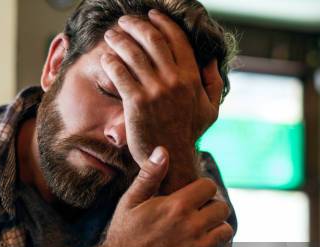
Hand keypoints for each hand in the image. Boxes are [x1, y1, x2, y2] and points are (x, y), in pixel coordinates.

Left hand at [100, 10, 222, 170]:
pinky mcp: (136, 102)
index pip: (177, 39)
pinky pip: (120, 73)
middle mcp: (174, 80)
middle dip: (136, 25)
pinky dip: (111, 61)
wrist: (171, 158)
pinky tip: (106, 58)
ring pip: (133, 52)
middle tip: (125, 22)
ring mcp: (155, 90)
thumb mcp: (211, 109)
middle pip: (152, 39)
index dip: (163, 23)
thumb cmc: (188, 134)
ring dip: (120, 39)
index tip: (152, 15)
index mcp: (192, 77)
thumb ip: (213, 83)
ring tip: (112, 35)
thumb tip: (211, 61)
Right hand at [102, 146, 233, 246]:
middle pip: (222, 208)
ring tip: (203, 228)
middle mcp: (191, 226)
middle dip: (212, 206)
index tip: (195, 193)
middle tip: (200, 211)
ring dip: (217, 228)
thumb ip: (149, 175)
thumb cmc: (124, 233)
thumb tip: (163, 151)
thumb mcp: (131, 200)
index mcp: (177, 206)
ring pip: (226, 231)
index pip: (209, 187)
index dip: (203, 187)